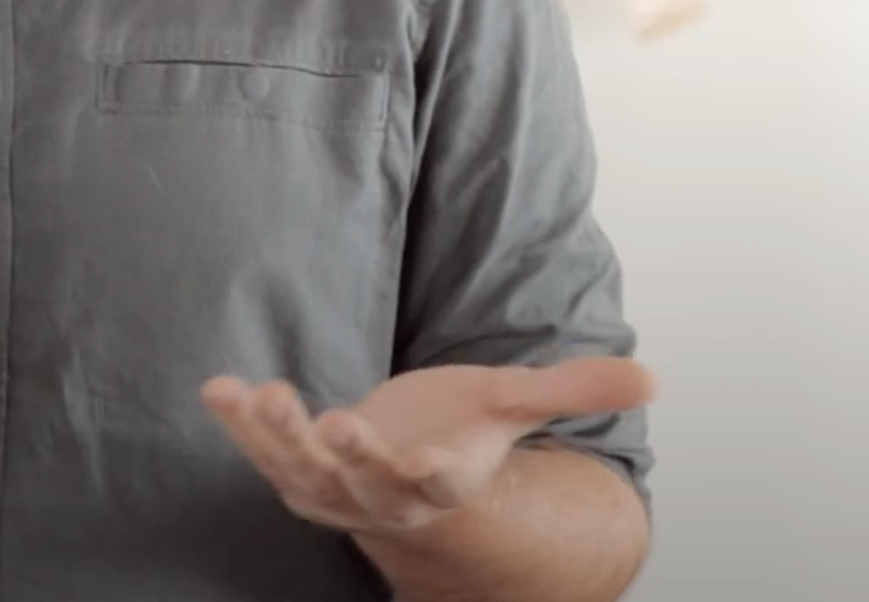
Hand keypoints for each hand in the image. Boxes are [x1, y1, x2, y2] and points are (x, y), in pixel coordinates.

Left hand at [203, 357, 655, 535]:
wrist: (410, 466)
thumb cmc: (463, 429)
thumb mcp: (516, 404)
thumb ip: (574, 388)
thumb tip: (652, 376)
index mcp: (442, 479)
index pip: (436, 482)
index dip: (425, 469)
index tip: (422, 456)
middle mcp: (384, 493)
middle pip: (363, 482)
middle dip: (346, 455)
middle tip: (329, 423)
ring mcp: (334, 488)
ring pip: (302, 472)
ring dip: (277, 438)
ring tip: (260, 395)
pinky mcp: (295, 471)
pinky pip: (260, 451)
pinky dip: (238, 425)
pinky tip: (216, 387)